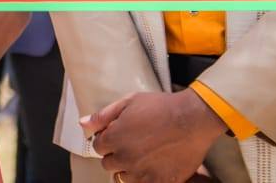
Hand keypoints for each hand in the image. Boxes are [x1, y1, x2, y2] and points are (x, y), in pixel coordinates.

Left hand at [83, 90, 224, 182]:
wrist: (193, 119)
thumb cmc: (161, 107)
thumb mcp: (129, 102)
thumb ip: (103, 116)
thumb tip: (83, 124)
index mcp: (114, 138)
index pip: (98, 147)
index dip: (107, 140)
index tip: (118, 135)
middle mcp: (125, 158)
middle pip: (108, 164)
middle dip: (116, 154)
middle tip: (132, 145)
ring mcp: (142, 173)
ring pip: (123, 178)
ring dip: (128, 169)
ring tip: (142, 156)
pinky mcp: (160, 182)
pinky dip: (145, 178)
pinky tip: (153, 166)